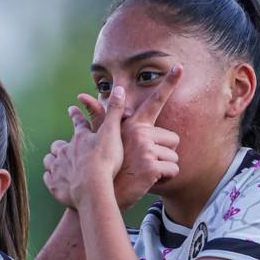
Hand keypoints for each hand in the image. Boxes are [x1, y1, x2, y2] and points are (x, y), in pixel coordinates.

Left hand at [43, 86, 125, 208]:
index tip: (72, 108)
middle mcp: (65, 151)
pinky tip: (56, 181)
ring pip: (50, 161)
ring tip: (57, 165)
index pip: (78, 123)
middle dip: (60, 146)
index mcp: (80, 138)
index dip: (76, 115)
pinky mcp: (55, 185)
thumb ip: (115, 111)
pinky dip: (52, 179)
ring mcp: (58, 168)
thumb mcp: (113, 133)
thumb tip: (119, 88)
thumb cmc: (104, 161)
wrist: (93, 189)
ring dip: (53, 162)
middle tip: (64, 148)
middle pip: (58, 145)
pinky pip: (49, 179)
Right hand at [78, 66, 181, 209]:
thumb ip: (97, 117)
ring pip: (174, 157)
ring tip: (143, 173)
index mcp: (134, 125)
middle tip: (143, 163)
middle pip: (173, 139)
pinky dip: (166, 179)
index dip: (168, 83)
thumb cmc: (104, 167)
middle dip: (164, 153)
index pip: (154, 100)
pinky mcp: (151, 166)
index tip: (179, 67)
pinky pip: (173, 171)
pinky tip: (149, 181)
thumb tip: (80, 96)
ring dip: (164, 168)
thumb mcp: (100, 140)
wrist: (99, 192)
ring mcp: (146, 149)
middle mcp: (140, 133)